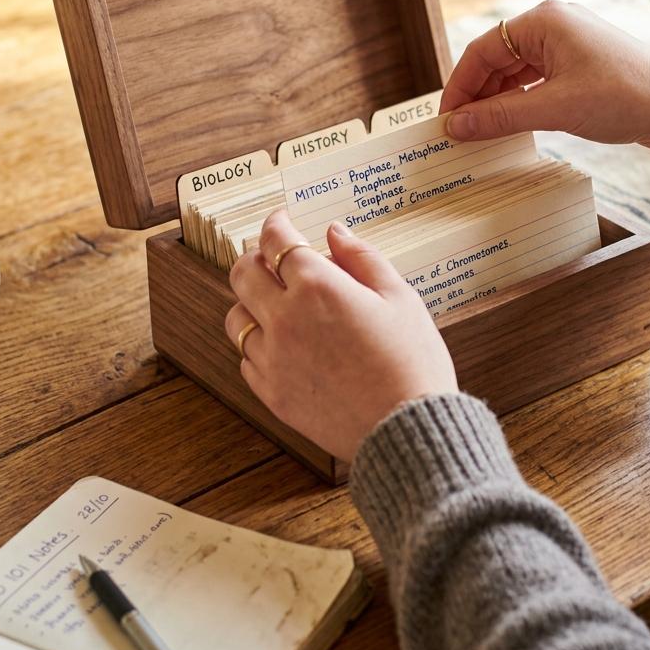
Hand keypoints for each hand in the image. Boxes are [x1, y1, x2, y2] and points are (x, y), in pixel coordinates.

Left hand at [226, 210, 456, 461]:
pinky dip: (258, 344)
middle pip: (243, 273)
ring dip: (252, 302)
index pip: (277, 241)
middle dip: (256, 256)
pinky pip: (247, 359)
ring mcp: (273, 359)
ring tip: (278, 304)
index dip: (276, 223)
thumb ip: (362, 258)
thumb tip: (334, 232)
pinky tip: (284, 344)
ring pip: (236, 316)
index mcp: (318, 288)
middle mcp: (285, 319)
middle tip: (274, 258)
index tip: (282, 221)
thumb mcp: (400, 297)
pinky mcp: (272, 394)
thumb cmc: (412, 361)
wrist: (408, 429)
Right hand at [440, 1, 649, 162]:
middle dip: (477, 95)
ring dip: (498, 100)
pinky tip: (510, 123)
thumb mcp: (554, 109)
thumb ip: (499, 116)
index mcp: (544, 21)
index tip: (445, 120)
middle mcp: (553, 24)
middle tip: (460, 131)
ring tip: (481, 132)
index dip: (459, 87)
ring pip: (515, 71)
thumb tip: (456, 126)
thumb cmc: (625, 97)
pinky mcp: (580, 64)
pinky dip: (520, 100)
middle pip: (496, 60)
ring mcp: (568, 43)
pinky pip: (536, 79)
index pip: (482, 51)